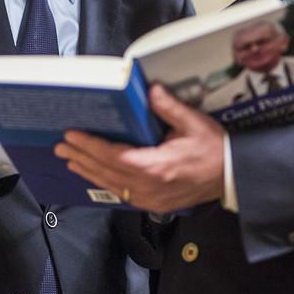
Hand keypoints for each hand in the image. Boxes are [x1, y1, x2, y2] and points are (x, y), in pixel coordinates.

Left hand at [55, 84, 225, 213]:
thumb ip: (168, 107)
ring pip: (111, 185)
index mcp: (157, 166)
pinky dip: (105, 182)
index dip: (90, 146)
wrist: (232, 177)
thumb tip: (150, 90)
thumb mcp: (194, 123)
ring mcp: (150, 198)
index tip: (72, 135)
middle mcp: (149, 186)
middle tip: (61, 145)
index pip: (114, 156)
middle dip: (81, 157)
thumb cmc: (215, 150)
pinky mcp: (153, 203)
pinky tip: (95, 174)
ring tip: (70, 159)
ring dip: (89, 171)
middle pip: (106, 172)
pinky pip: (122, 193)